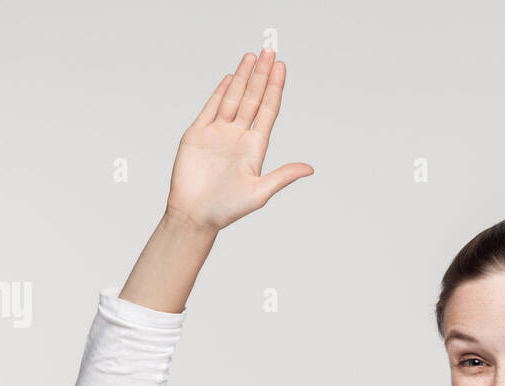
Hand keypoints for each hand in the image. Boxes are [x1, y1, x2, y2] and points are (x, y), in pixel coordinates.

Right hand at [164, 48, 313, 232]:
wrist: (195, 215)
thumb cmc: (227, 209)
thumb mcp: (260, 193)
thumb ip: (283, 176)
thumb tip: (310, 169)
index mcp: (255, 148)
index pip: (268, 110)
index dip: (275, 88)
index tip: (282, 67)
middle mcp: (238, 137)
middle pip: (253, 98)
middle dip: (262, 75)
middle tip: (270, 51)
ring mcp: (218, 133)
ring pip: (233, 98)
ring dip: (243, 77)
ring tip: (253, 56)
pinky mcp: (198, 134)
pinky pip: (212, 107)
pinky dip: (221, 91)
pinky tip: (232, 77)